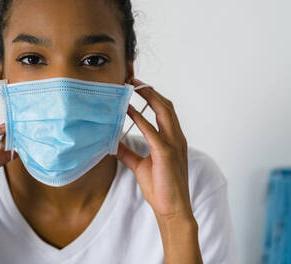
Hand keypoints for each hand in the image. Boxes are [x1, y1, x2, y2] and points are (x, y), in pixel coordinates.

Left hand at [117, 78, 192, 221]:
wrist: (172, 210)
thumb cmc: (161, 188)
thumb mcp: (140, 166)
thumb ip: (128, 153)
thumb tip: (113, 144)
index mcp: (173, 140)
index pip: (165, 110)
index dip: (152, 96)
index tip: (137, 86)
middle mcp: (177, 138)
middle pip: (166, 106)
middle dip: (150, 90)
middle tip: (133, 81)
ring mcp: (174, 145)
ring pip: (164, 112)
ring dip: (148, 97)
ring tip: (132, 88)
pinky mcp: (165, 154)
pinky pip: (151, 131)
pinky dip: (140, 118)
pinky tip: (128, 110)